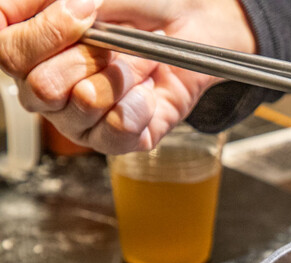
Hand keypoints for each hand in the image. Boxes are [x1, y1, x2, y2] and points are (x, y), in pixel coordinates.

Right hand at [0, 0, 255, 152]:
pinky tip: (147, 90)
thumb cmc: (142, 6)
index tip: (83, 10)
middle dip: (88, 56)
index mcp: (28, 49)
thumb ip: (54, 1)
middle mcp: (47, 90)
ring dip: (120, 75)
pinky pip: (118, 130)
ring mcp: (80, 120)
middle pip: (41, 87)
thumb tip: (45, 14)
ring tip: (136, 63)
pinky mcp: (117, 141)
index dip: (43, 33)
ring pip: (84, 105)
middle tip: (114, 41)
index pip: (6, 52)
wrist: (193, 27)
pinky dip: (140, 103)